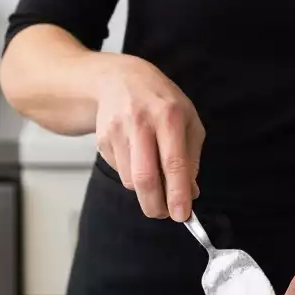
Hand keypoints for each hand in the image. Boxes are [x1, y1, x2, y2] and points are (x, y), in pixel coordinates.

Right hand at [94, 55, 204, 220]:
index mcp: (169, 115)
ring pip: (131, 180)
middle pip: (145, 178)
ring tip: (155, 176)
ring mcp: (118, 130)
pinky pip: (120, 171)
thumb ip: (191, 157)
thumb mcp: (188, 120)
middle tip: (165, 213)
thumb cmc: (160, 101)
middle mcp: (141, 122)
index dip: (178, 194)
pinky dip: (132, 175)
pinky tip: (137, 156)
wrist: (119, 79)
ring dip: (145, 191)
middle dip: (156, 206)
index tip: (182, 215)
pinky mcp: (103, 139)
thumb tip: (190, 192)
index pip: (173, 163)